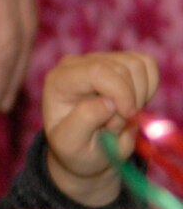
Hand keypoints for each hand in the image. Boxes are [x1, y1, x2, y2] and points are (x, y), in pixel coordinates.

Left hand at [40, 51, 158, 205]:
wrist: (87, 148)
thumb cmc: (76, 148)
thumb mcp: (71, 144)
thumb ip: (84, 121)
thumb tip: (108, 102)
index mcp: (59, 81)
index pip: (97, 71)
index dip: (121, 93)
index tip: (127, 118)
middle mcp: (77, 65)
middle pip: (122, 68)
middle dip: (130, 101)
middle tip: (117, 125)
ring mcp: (99, 59)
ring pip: (137, 65)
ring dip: (139, 96)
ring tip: (121, 116)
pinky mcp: (120, 61)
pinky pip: (147, 65)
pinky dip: (148, 88)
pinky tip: (132, 104)